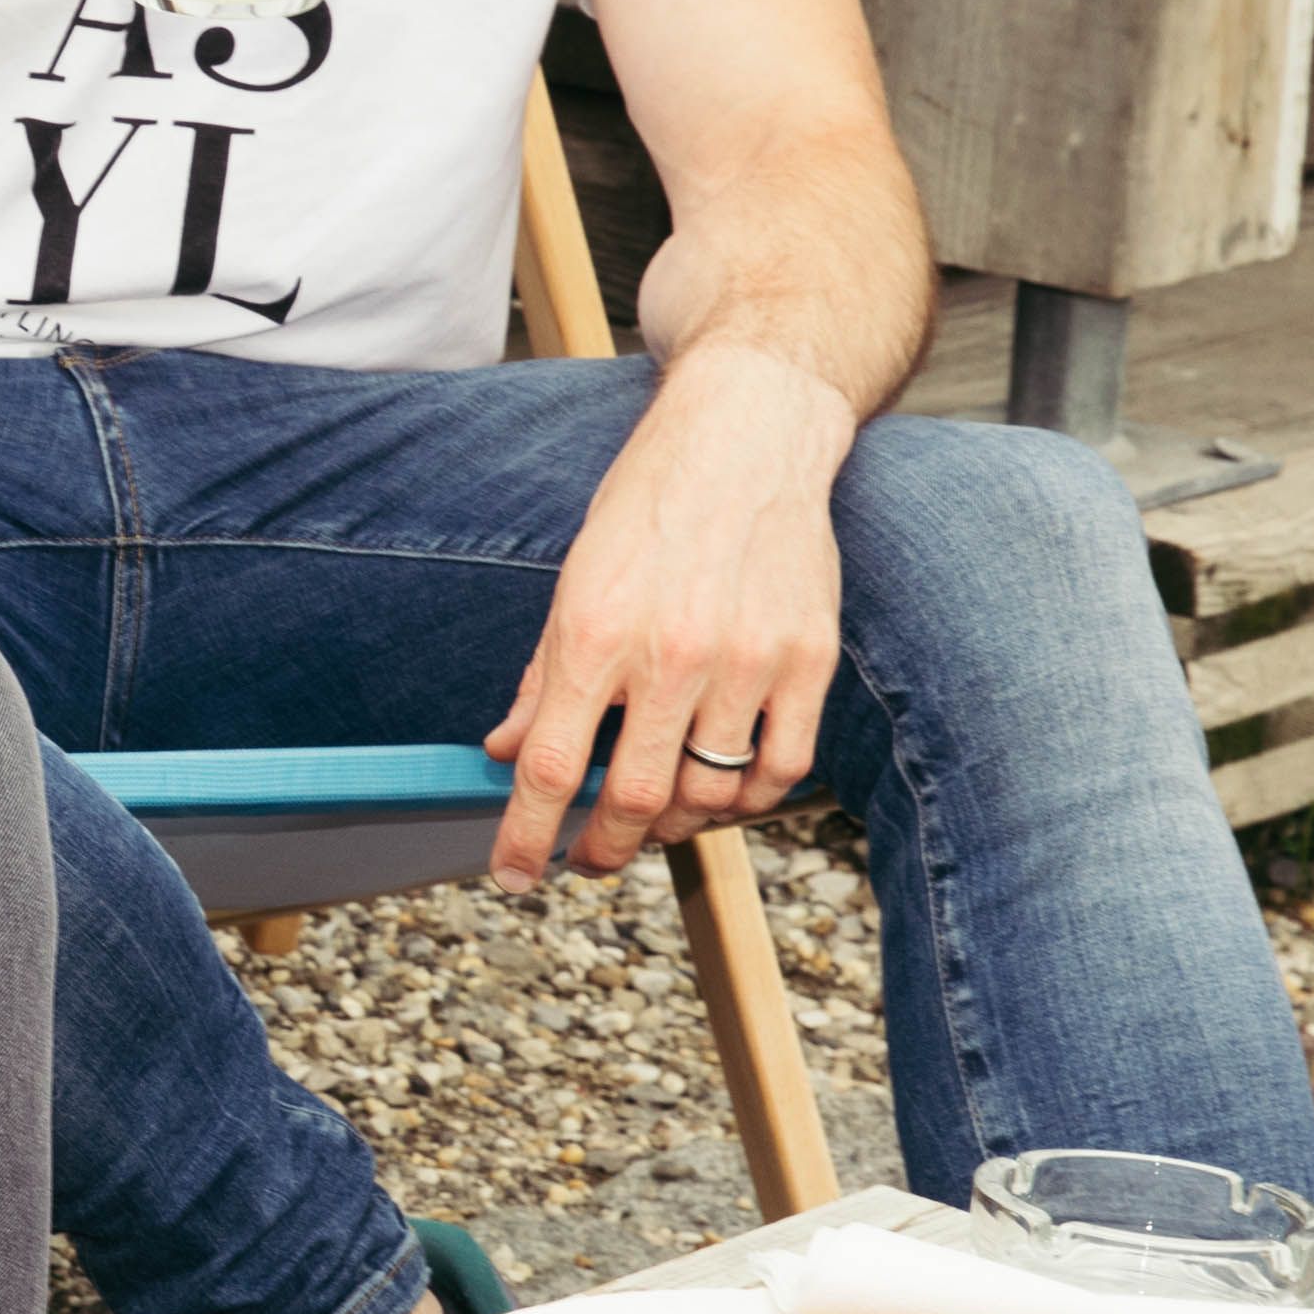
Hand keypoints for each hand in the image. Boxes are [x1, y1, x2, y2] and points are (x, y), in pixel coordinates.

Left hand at [486, 349, 853, 882]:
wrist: (745, 440)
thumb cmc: (648, 508)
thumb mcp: (574, 583)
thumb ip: (541, 676)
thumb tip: (504, 751)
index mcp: (594, 632)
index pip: (548, 765)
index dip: (524, 834)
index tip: (510, 873)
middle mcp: (670, 653)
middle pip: (632, 798)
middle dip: (602, 848)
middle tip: (588, 856)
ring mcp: (747, 660)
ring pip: (709, 794)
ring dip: (674, 826)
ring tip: (654, 818)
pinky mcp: (808, 660)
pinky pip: (782, 769)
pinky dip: (749, 802)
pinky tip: (722, 794)